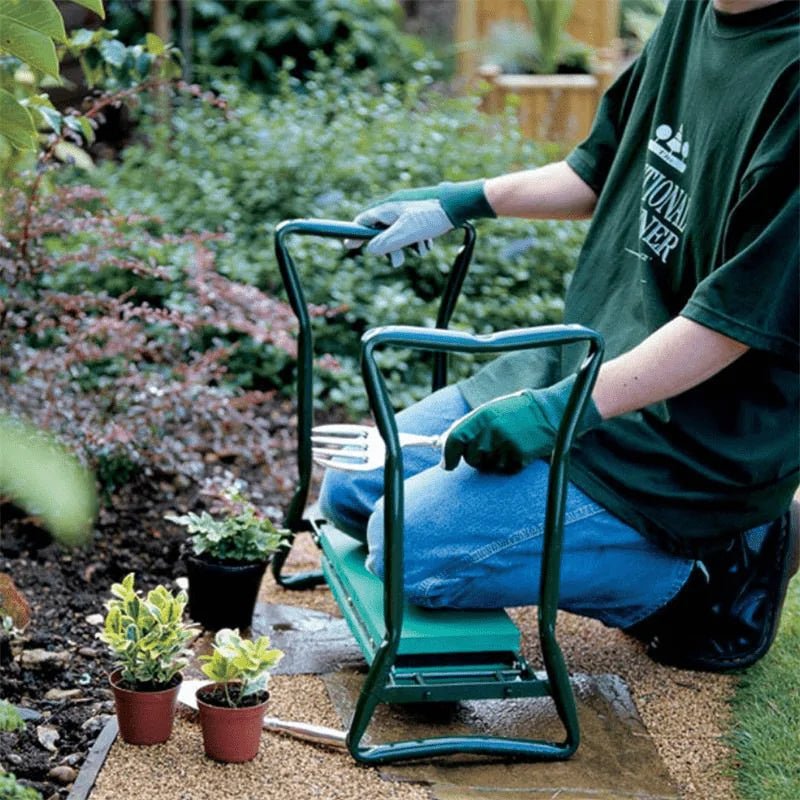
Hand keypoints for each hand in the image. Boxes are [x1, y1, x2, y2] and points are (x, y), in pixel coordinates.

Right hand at [348, 180, 494, 266]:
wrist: (460, 203)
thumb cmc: (432, 215)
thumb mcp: (407, 232)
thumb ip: (387, 242)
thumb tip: (370, 249)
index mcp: (388, 208)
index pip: (364, 221)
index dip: (356, 235)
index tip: (349, 247)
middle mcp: (396, 206)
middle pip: (382, 230)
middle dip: (390, 247)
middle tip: (398, 261)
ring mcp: (409, 209)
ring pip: (399, 232)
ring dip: (407, 245)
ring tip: (420, 250)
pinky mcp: (421, 213)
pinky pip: (412, 229)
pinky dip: (418, 239)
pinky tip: (428, 243)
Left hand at [442, 376, 601, 472]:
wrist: (549, 413)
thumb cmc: (514, 412)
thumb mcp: (489, 412)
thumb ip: (467, 427)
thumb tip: (444, 446)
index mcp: (482, 416)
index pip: (455, 439)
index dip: (448, 455)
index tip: (447, 465)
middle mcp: (492, 430)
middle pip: (471, 458)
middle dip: (476, 457)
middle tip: (490, 446)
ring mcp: (506, 444)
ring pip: (487, 467)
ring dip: (493, 461)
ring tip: (506, 444)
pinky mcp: (520, 457)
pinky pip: (504, 470)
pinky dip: (508, 465)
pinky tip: (518, 450)